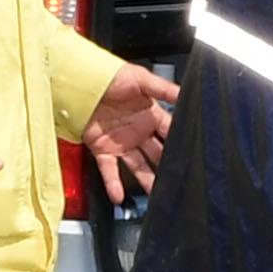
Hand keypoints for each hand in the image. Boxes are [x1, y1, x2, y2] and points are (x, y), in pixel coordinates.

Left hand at [79, 64, 178, 204]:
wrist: (80, 81)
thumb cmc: (109, 74)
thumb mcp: (140, 78)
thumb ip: (164, 88)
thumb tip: (186, 94)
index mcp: (150, 115)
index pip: (170, 133)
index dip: (180, 143)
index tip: (192, 156)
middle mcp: (139, 131)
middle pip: (158, 154)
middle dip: (168, 167)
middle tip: (179, 180)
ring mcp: (121, 142)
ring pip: (139, 167)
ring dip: (147, 181)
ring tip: (157, 196)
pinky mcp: (103, 149)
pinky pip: (109, 170)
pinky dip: (113, 185)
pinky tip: (119, 197)